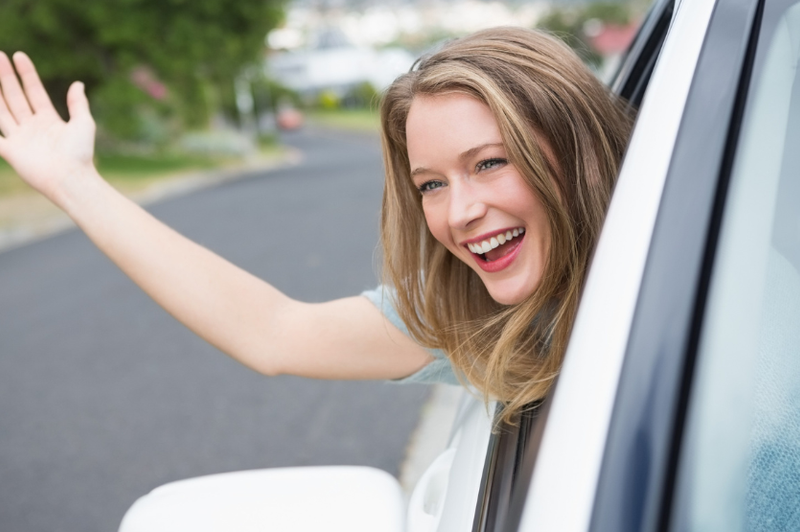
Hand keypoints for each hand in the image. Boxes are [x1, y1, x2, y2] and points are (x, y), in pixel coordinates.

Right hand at [0, 51, 96, 201]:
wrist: (72, 178)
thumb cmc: (80, 153)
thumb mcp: (84, 123)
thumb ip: (78, 104)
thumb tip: (78, 84)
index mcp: (49, 120)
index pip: (34, 91)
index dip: (27, 74)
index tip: (19, 55)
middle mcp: (32, 127)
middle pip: (15, 97)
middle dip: (6, 76)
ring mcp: (20, 138)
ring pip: (1, 110)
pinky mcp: (11, 152)